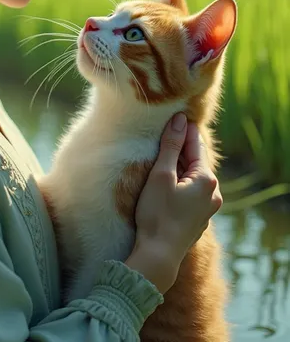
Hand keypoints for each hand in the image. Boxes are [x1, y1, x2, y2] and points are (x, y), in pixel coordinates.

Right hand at [125, 113, 222, 293]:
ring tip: (166, 154)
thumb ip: (171, 146)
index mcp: (206, 179)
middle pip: (196, 161)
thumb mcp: (161, 175)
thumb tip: (180, 120)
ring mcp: (208, 208)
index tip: (178, 114)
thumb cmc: (157, 214)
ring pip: (195, 177)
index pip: (195, 145)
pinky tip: (169, 181)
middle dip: (183, 147)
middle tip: (170, 130)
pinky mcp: (199, 220)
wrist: (158, 256)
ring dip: (181, 165)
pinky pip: (193, 192)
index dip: (185, 129)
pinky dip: (182, 182)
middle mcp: (213, 193)